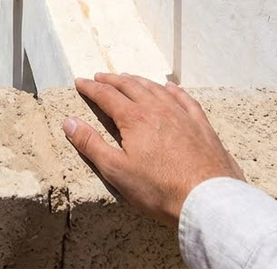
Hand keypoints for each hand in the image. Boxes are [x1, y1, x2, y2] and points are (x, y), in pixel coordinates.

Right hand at [62, 73, 243, 226]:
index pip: (106, 96)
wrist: (207, 199)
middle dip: (112, 80)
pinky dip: (172, 89)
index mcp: (134, 119)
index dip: (91, 88)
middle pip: (131, 86)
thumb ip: (90, 144)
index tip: (80, 82)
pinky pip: (184, 98)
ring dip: (138, 81)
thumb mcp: (116, 170)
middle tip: (100, 77)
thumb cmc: (159, 189)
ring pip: (156, 88)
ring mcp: (181, 115)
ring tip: (127, 78)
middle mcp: (157, 109)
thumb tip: (69, 122)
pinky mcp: (200, 125)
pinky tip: (169, 87)